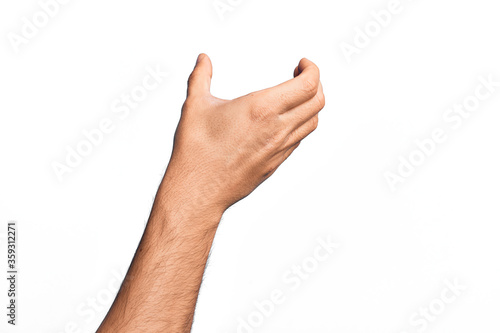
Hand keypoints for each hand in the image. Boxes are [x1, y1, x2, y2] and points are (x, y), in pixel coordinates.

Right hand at [162, 54, 324, 215]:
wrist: (199, 190)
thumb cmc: (197, 151)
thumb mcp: (195, 105)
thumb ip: (200, 77)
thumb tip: (203, 60)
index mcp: (262, 108)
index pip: (308, 85)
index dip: (312, 69)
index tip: (303, 64)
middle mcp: (277, 128)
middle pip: (317, 102)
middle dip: (316, 83)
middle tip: (302, 75)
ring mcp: (279, 148)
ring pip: (312, 122)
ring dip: (311, 104)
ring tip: (297, 96)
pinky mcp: (276, 163)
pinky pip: (299, 139)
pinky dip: (301, 124)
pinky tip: (286, 120)